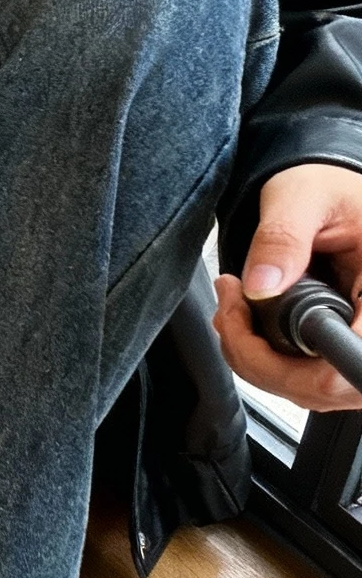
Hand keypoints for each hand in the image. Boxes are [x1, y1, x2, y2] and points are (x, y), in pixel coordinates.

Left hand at [214, 163, 361, 411]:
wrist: (326, 191)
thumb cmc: (327, 188)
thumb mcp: (301, 198)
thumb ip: (282, 239)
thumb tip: (261, 287)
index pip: (353, 359)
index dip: (297, 364)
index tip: (248, 323)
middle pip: (325, 386)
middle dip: (258, 358)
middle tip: (228, 308)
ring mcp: (359, 344)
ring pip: (310, 389)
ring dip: (256, 360)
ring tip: (232, 308)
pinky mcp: (340, 350)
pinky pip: (304, 379)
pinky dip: (264, 360)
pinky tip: (245, 324)